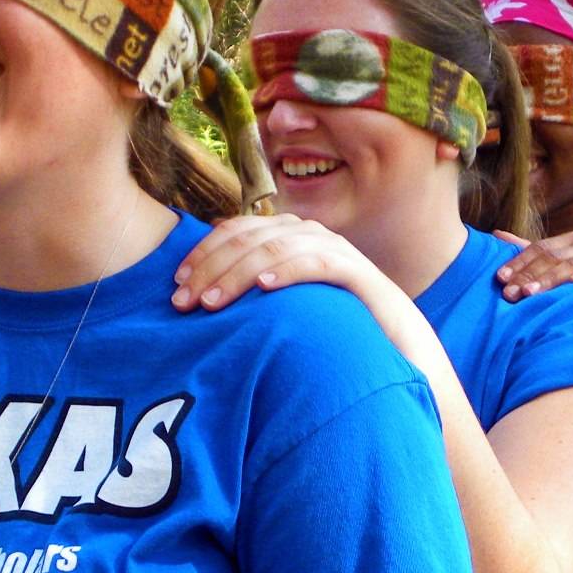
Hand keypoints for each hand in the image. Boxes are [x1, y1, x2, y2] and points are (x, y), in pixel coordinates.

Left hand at [171, 214, 380, 311]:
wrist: (396, 342)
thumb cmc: (333, 324)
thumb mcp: (285, 303)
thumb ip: (253, 290)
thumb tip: (202, 296)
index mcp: (288, 235)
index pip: (235, 230)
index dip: (202, 252)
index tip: (176, 284)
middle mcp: (309, 234)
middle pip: (248, 238)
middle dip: (210, 268)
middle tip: (184, 301)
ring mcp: (334, 249)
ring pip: (275, 248)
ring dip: (238, 273)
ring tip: (212, 302)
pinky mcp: (357, 272)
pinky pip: (316, 263)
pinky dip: (287, 271)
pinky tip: (264, 288)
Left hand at [491, 229, 572, 323]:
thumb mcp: (555, 269)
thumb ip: (528, 253)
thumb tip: (496, 234)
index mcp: (568, 241)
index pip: (537, 248)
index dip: (518, 262)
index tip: (500, 279)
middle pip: (551, 257)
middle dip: (528, 275)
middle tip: (510, 292)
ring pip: (570, 265)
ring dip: (549, 280)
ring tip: (530, 293)